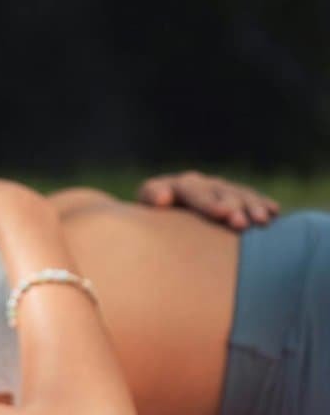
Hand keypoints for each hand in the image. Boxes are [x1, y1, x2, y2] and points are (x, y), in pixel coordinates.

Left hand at [137, 170, 279, 229]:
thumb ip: (150, 203)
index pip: (189, 191)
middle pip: (216, 192)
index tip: (222, 214)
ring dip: (251, 207)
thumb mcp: (140, 219)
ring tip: (263, 221)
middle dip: (231, 206)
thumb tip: (162, 199)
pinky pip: (249, 199)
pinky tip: (274, 213)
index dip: (206, 202)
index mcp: (167, 188)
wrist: (152, 227)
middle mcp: (193, 184)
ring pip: (236, 194)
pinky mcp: (229, 198)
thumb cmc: (143, 230)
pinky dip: (261, 205)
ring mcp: (213, 190)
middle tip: (241, 223)